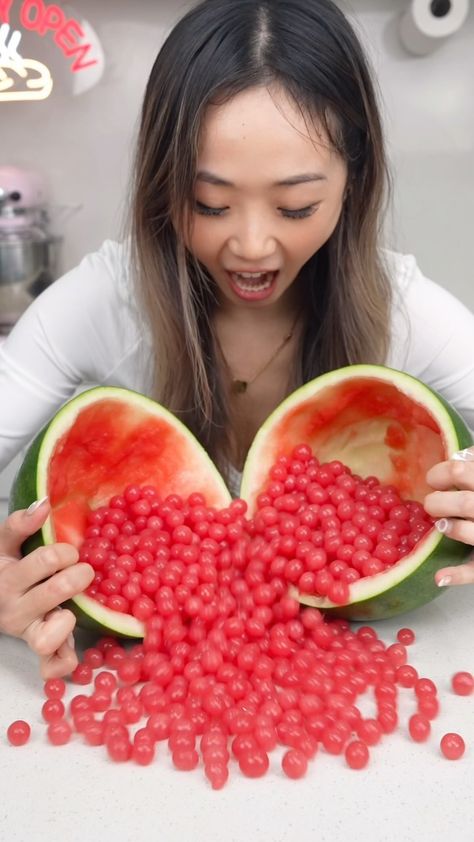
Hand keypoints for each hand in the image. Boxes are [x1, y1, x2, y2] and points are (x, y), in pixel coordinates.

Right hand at [0, 498, 93, 677]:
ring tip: (71, 609)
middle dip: (78, 576)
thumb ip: (21, 524)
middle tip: (84, 572)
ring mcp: (28, 633)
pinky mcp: (41, 651)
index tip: (69, 552)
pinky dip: (65, 660)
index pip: (44, 560)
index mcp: (7, 579)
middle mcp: (15, 609)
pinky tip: (72, 648)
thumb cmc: (6, 570)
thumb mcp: (4, 546)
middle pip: (56, 592)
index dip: (64, 553)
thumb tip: (44, 504)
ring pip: (48, 637)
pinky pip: (53, 665)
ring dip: (68, 621)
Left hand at [424, 448, 473, 585]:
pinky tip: (440, 577)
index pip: (460, 471)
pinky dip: (458, 574)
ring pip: (469, 533)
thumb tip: (460, 455)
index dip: (441, 473)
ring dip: (450, 529)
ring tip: (442, 524)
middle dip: (439, 502)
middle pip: (464, 503)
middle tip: (431, 503)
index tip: (434, 479)